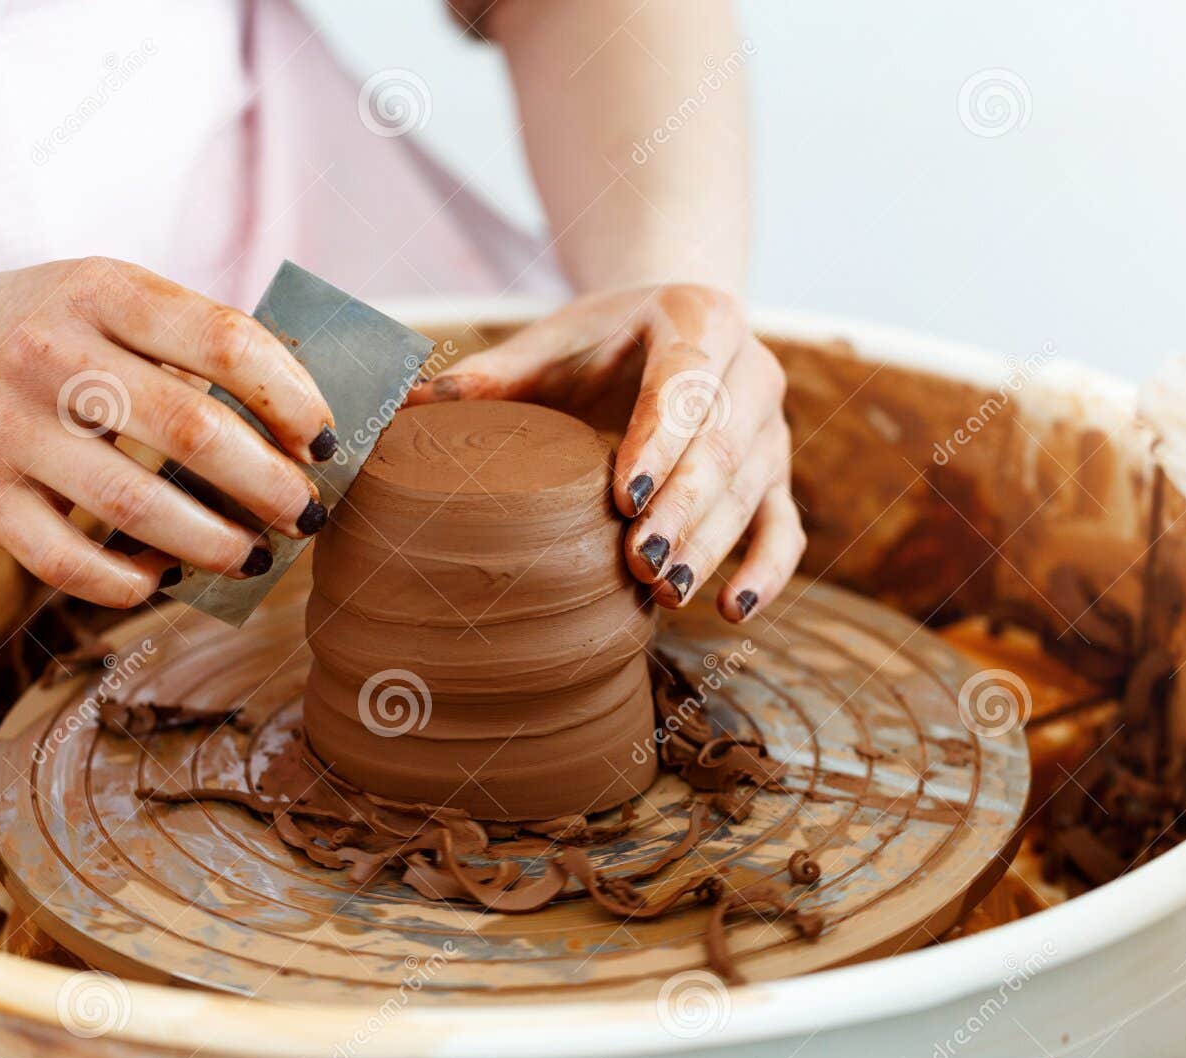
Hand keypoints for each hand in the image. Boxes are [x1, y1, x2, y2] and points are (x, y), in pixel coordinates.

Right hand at [0, 257, 337, 606]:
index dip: (292, 398)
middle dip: (270, 484)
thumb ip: (197, 345)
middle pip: (190, 428)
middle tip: (307, 514)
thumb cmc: (54, 334)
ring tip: (256, 556)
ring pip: (134, 504)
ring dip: (215, 544)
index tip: (326, 443)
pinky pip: (68, 561)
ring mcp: (6, 427)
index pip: (224, 341)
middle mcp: (48, 353)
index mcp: (101, 291)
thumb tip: (305, 429)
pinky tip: (166, 575)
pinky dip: (130, 581)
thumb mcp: (115, 301)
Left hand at [412, 285, 804, 621]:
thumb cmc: (599, 343)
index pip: (685, 385)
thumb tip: (400, 409)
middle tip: (638, 564)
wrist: (669, 331)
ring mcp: (770, 429)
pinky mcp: (777, 477)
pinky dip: (767, 571)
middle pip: (722, 448)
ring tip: (666, 593)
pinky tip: (732, 609)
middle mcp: (752, 370)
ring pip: (752, 492)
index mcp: (699, 319)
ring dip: (710, 546)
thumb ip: (486, 376)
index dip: (658, 442)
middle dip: (682, 510)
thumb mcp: (547, 345)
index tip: (622, 496)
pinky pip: (785, 529)